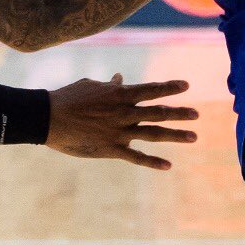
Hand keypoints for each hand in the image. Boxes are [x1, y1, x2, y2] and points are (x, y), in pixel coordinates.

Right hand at [45, 75, 197, 169]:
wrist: (47, 118)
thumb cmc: (67, 98)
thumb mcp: (90, 86)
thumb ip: (110, 86)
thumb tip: (121, 79)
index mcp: (119, 95)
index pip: (150, 89)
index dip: (169, 87)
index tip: (186, 85)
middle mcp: (124, 113)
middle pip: (158, 112)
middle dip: (179, 113)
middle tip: (197, 115)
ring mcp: (119, 132)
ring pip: (153, 134)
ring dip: (175, 135)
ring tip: (193, 137)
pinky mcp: (110, 149)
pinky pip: (136, 157)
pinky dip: (152, 162)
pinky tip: (168, 166)